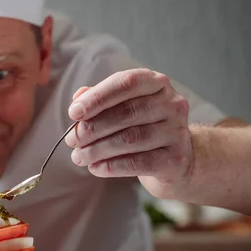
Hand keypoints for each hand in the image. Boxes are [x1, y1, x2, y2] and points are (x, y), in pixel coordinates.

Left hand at [65, 69, 192, 198]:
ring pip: (129, 139)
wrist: (177, 161)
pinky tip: (95, 168)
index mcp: (156, 82)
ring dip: (97, 149)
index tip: (73, 112)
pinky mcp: (175, 159)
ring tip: (79, 157)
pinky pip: (137, 162)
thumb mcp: (123, 107)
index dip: (97, 97)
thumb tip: (78, 98)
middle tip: (72, 140)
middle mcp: (171, 103)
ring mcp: (177, 131)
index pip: (125, 83)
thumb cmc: (143, 127)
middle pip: (126, 113)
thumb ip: (101, 100)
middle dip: (92, 127)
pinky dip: (111, 166)